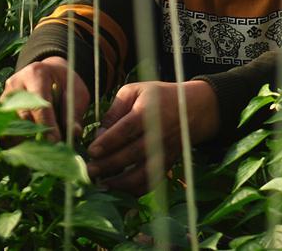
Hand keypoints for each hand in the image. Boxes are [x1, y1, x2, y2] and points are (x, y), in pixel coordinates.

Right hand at [0, 56, 89, 142]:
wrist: (50, 73)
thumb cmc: (65, 83)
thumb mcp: (76, 92)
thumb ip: (74, 111)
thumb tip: (73, 133)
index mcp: (36, 74)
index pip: (38, 104)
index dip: (47, 125)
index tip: (56, 142)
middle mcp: (16, 83)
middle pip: (22, 116)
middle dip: (35, 136)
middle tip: (48, 150)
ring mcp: (5, 96)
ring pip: (10, 125)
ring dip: (23, 141)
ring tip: (39, 152)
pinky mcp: (0, 108)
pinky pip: (5, 129)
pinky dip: (16, 141)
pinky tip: (28, 149)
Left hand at [86, 79, 218, 194]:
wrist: (192, 109)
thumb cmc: (158, 96)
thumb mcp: (135, 91)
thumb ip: (115, 109)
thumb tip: (99, 133)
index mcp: (148, 112)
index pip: (126, 130)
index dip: (108, 142)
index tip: (91, 151)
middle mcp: (158, 134)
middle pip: (132, 154)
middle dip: (108, 165)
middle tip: (89, 171)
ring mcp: (164, 152)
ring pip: (142, 174)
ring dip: (120, 183)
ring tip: (101, 183)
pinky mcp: (167, 165)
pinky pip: (151, 183)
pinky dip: (134, 191)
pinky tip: (118, 190)